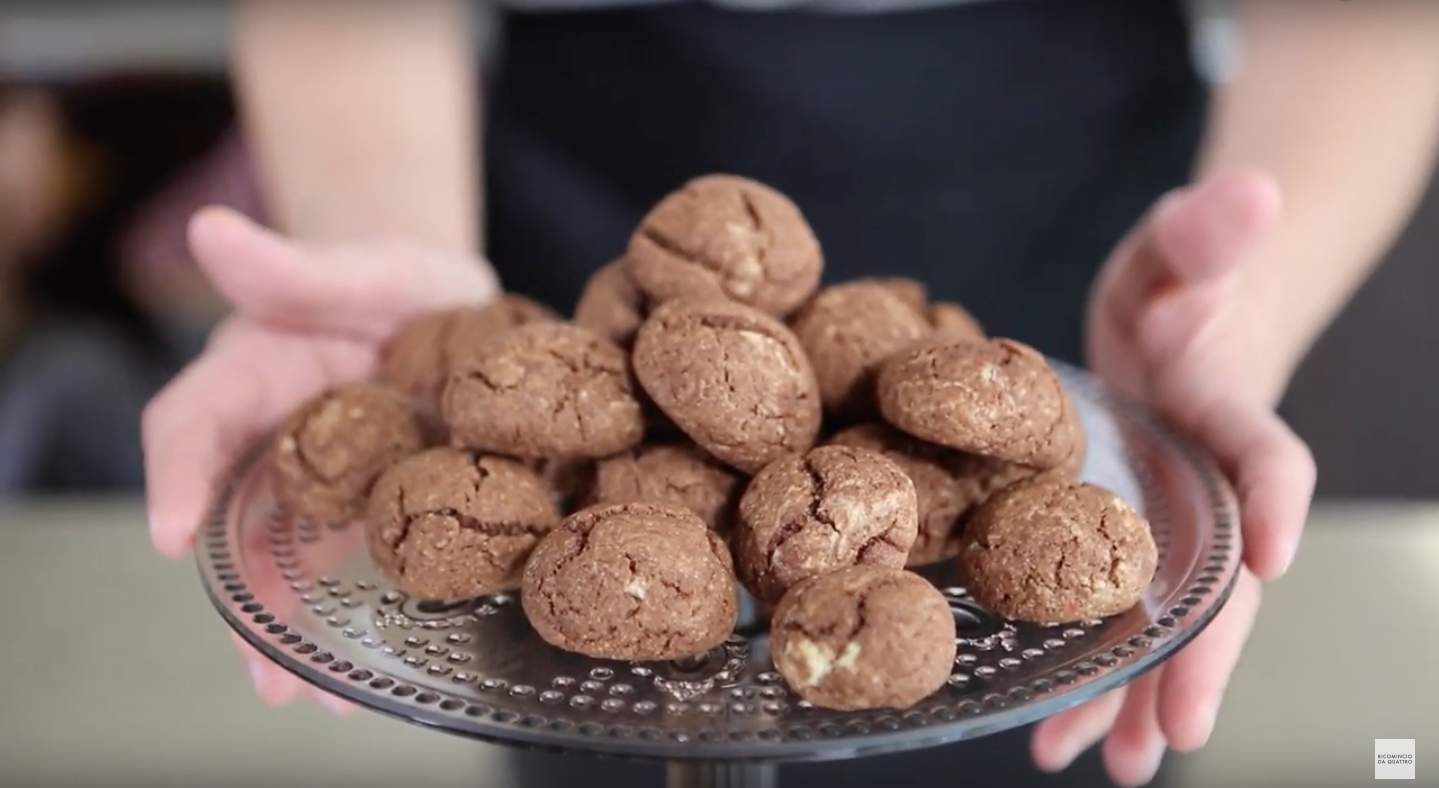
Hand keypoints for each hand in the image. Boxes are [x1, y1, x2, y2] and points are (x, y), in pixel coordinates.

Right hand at [142, 206, 496, 709]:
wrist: (450, 306)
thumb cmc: (395, 279)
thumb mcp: (362, 265)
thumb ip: (293, 263)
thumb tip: (211, 229)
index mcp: (250, 374)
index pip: (191, 424)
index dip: (178, 476)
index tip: (172, 534)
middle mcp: (270, 439)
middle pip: (233, 523)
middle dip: (241, 599)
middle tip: (262, 673)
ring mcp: (317, 482)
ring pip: (285, 561)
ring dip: (293, 631)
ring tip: (315, 699)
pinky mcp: (365, 507)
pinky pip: (345, 566)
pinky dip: (348, 615)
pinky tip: (370, 672)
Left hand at [1029, 171, 1316, 784]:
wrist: (1177, 324)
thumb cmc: (1180, 285)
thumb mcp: (1179, 247)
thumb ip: (1207, 229)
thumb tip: (1246, 191)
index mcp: (1229, 411)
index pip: (1268, 454)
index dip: (1277, 497)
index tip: (1274, 549)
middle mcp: (1212, 490)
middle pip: (1221, 579)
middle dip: (1202, 654)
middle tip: (1174, 730)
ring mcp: (1175, 530)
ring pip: (1170, 624)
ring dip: (1142, 696)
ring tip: (1115, 766)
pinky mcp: (1130, 549)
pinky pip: (1120, 623)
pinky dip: (1098, 683)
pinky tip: (1063, 741)